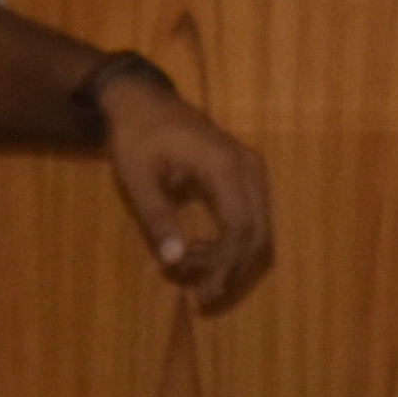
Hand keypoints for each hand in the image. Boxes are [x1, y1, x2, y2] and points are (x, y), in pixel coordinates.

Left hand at [95, 68, 274, 310]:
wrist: (143, 101)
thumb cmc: (137, 136)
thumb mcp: (137, 177)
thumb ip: (156, 217)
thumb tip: (173, 260)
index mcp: (224, 167)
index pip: (240, 227)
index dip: (225, 264)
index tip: (201, 289)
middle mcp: (248, 168)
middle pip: (258, 232)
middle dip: (233, 269)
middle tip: (202, 294)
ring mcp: (251, 170)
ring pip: (260, 228)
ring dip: (234, 259)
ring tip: (195, 272)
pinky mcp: (246, 174)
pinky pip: (253, 216)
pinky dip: (234, 242)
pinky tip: (203, 251)